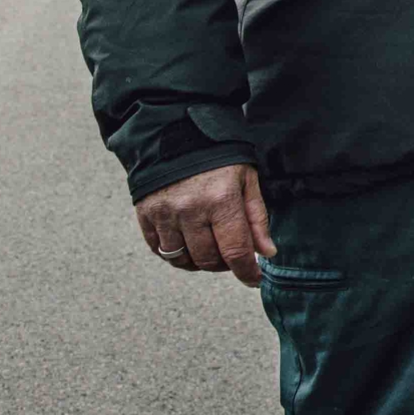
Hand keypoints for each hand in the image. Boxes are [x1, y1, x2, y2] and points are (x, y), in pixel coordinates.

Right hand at [133, 163, 274, 286]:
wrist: (177, 134)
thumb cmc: (220, 159)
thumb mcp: (247, 181)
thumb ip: (257, 219)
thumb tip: (267, 253)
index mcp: (221, 199)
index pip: (235, 250)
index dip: (246, 271)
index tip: (254, 279)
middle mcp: (190, 209)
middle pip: (208, 259)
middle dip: (224, 265)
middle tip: (231, 256)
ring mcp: (165, 213)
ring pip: (182, 259)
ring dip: (199, 262)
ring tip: (210, 249)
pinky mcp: (145, 214)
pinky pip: (160, 250)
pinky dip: (175, 255)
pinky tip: (188, 244)